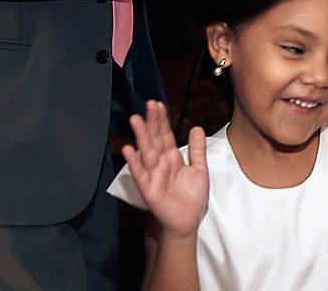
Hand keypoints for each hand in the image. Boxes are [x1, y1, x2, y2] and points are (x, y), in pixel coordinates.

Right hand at [121, 100, 208, 239]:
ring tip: (136, 119)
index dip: (162, 120)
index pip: (165, 135)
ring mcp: (153, 175)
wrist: (188, 222)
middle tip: (149, 104)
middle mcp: (161, 164)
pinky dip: (133, 162)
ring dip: (141, 136)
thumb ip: (197, 149)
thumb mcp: (199, 169)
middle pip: (155, 139)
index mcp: (172, 158)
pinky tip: (128, 149)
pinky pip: (140, 173)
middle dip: (152, 122)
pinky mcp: (148, 189)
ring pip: (146, 151)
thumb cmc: (192, 198)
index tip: (158, 104)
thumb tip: (196, 127)